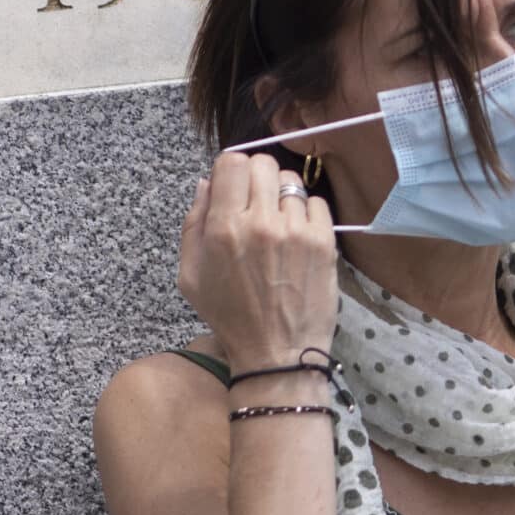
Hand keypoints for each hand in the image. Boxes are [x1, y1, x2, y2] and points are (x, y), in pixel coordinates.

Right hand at [178, 151, 338, 369]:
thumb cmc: (230, 316)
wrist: (277, 352)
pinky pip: (316, 202)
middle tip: (254, 203)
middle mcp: (261, 222)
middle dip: (255, 177)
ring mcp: (296, 230)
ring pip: (290, 181)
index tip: (232, 187)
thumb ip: (193, 224)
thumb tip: (206, 184)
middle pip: (262, 163)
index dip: (230, 170)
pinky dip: (305, 212)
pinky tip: (296, 235)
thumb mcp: (191, 275)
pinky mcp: (324, 241)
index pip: (231, 162)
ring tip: (277, 222)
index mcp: (224, 228)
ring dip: (281, 195)